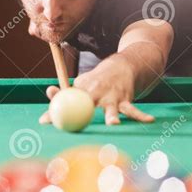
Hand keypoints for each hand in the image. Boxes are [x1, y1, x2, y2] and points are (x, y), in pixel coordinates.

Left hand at [39, 54, 154, 125]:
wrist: (120, 67)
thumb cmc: (95, 82)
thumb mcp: (79, 87)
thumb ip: (62, 98)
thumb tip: (42, 114)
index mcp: (82, 90)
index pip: (65, 100)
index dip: (54, 110)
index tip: (44, 121)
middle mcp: (96, 92)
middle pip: (86, 105)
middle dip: (81, 113)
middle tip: (76, 123)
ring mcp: (112, 97)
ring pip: (111, 109)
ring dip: (112, 117)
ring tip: (114, 123)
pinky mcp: (125, 100)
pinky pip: (134, 111)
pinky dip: (141, 116)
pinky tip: (149, 121)